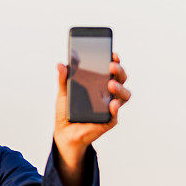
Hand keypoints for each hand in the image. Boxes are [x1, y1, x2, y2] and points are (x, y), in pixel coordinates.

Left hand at [53, 52, 130, 185]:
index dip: (115, 61)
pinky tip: (111, 104)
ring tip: (111, 84)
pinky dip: (115, 108)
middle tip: (111, 66)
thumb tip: (61, 64)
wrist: (64, 133)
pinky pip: (116, 114)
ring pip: (124, 95)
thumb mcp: (63, 93)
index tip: (112, 53)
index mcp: (100, 84)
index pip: (111, 70)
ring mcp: (111, 107)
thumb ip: (63, 79)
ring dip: (120, 88)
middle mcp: (109, 94)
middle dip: (119, 71)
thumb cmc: (67, 111)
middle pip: (121, 79)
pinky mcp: (109, 121)